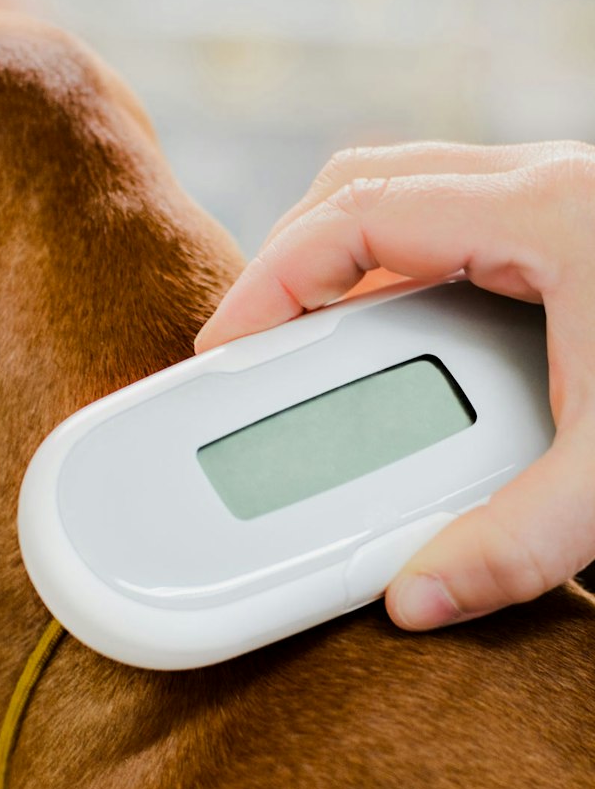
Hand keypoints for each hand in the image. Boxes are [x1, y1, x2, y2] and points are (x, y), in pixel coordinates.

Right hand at [196, 141, 594, 629]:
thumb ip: (518, 544)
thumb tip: (417, 598)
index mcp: (550, 213)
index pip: (358, 215)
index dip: (271, 277)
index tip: (227, 343)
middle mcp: (547, 190)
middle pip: (365, 190)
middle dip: (287, 263)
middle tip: (252, 343)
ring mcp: (556, 206)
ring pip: (403, 204)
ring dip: (337, 269)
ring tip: (303, 344)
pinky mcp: (566, 236)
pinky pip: (444, 235)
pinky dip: (390, 280)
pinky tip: (388, 342)